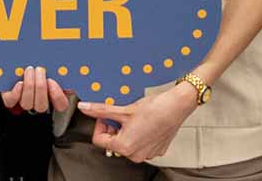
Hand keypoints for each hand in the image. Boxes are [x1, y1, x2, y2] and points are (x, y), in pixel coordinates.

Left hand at [0, 66, 69, 113]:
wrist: (18, 60)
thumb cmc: (38, 63)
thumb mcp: (52, 65)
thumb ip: (60, 70)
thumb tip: (66, 72)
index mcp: (52, 95)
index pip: (61, 105)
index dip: (57, 96)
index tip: (52, 81)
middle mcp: (38, 101)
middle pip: (41, 106)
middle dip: (40, 87)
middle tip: (39, 70)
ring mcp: (24, 101)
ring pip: (27, 104)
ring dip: (29, 86)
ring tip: (29, 70)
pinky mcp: (10, 98)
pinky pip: (11, 102)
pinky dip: (15, 93)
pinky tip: (19, 83)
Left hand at [79, 83, 199, 163]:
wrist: (176, 106)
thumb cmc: (154, 108)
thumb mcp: (123, 109)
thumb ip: (101, 110)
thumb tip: (85, 108)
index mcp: (124, 147)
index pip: (99, 140)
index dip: (101, 125)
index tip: (106, 116)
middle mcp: (135, 155)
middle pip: (113, 143)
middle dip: (114, 128)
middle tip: (120, 115)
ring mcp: (147, 154)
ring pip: (127, 143)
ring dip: (126, 131)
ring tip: (133, 118)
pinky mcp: (157, 150)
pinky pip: (141, 144)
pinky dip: (139, 134)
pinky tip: (144, 123)